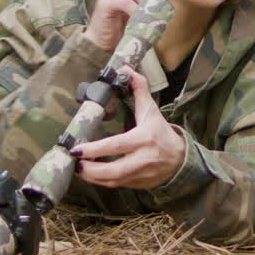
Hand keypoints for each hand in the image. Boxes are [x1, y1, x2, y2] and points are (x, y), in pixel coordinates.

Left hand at [71, 67, 186, 188]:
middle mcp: (143, 159)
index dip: (95, 150)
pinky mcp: (138, 185)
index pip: (117, 145)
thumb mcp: (151, 110)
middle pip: (113, 170)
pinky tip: (90, 175)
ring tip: (77, 169)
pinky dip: (101, 182)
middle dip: (90, 169)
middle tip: (73, 162)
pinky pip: (116, 186)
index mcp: (144, 138)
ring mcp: (141, 174)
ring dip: (92, 178)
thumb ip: (139, 88)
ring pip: (113, 182)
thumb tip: (125, 68)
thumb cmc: (161, 132)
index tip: (77, 149)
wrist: (180, 159)